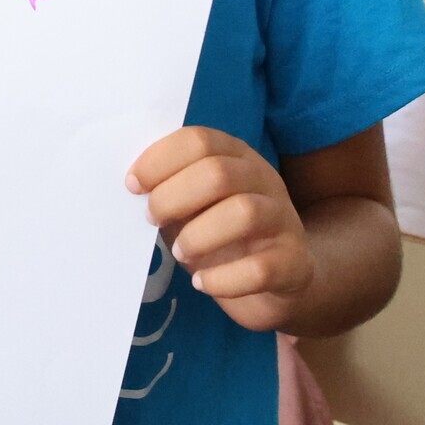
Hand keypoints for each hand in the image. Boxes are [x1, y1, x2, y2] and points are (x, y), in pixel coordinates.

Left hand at [127, 128, 314, 332]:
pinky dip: (223, 279)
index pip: (199, 140)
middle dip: (173, 197)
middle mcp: (264, 180)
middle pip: (219, 173)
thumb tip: (130, 187)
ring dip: (199, 235)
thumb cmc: (221, 235)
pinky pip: (261, 269)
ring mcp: (284, 220)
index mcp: (236, 156)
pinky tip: (202, 283)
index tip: (133, 186)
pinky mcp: (294, 263)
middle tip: (152, 219)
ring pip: (245, 213)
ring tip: (180, 253)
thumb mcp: (193, 206)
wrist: (281, 278)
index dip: (160, 160)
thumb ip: (169, 191)